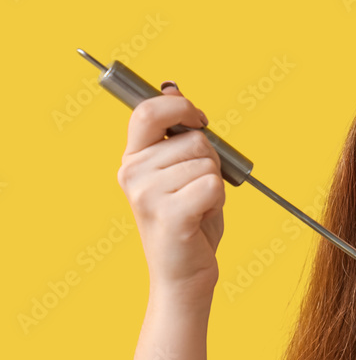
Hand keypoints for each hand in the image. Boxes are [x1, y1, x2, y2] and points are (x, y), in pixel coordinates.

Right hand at [117, 83, 224, 302]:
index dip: (180, 106)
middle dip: (210, 160)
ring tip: (198, 206)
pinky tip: (202, 216)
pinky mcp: (168, 214)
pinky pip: (212, 185)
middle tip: (198, 188)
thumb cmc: (188, 221)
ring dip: (214, 184)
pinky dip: (218, 200)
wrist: (184, 273)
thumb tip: (172, 86)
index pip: (149, 111)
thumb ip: (176, 133)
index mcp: (132, 159)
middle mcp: (132, 173)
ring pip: (206, 163)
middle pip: (193, 139)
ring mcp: (147, 194)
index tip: (198, 117)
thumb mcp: (180, 171)